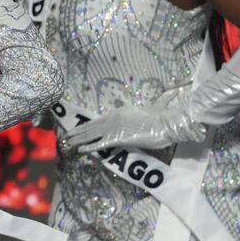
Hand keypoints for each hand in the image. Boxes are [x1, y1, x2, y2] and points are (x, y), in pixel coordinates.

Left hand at [67, 99, 203, 151]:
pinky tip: (80, 150)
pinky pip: (100, 144)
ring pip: (92, 134)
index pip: (100, 119)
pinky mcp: (118, 138)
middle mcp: (113, 118)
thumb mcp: (157, 107)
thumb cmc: (162, 117)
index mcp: (120, 111)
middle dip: (78, 132)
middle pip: (92, 126)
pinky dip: (89, 147)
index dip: (88, 124)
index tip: (79, 127)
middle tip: (67, 136)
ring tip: (67, 142)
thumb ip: (160, 100)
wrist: (166, 123)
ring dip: (79, 139)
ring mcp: (114, 128)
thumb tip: (172, 91)